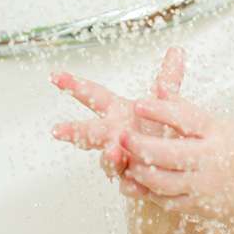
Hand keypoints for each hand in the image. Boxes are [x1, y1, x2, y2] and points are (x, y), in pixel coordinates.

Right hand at [52, 46, 184, 197]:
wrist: (178, 167)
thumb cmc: (164, 131)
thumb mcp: (168, 104)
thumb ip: (169, 80)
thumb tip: (177, 49)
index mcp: (119, 113)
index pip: (94, 96)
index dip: (74, 85)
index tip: (56, 76)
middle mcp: (114, 136)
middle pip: (91, 132)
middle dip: (74, 131)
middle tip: (58, 130)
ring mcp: (122, 160)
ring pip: (108, 161)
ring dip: (109, 157)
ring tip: (114, 151)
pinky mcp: (133, 182)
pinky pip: (129, 184)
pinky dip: (132, 184)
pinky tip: (135, 183)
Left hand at [119, 95, 233, 221]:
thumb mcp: (220, 126)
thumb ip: (187, 111)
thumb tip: (159, 88)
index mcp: (218, 134)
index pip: (185, 119)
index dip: (160, 111)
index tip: (138, 104)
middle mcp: (211, 160)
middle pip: (167, 153)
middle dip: (140, 144)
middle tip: (122, 136)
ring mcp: (204, 186)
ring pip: (162, 181)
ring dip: (139, 170)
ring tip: (126, 160)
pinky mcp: (197, 206)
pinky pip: (165, 200)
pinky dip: (147, 191)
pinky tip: (134, 181)